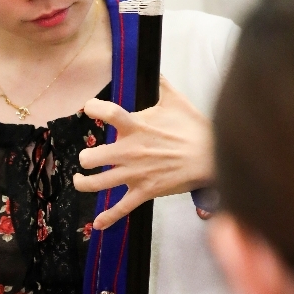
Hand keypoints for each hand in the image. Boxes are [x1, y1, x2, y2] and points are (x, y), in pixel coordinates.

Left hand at [73, 76, 214, 230]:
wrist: (213, 156)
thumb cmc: (195, 128)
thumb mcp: (176, 101)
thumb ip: (162, 85)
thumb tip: (157, 69)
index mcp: (137, 127)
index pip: (107, 113)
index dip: (93, 109)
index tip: (88, 109)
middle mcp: (131, 151)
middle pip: (92, 156)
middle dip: (85, 158)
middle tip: (88, 158)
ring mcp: (136, 174)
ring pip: (98, 183)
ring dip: (84, 183)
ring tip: (80, 180)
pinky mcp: (145, 192)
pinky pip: (122, 208)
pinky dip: (107, 218)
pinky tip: (96, 224)